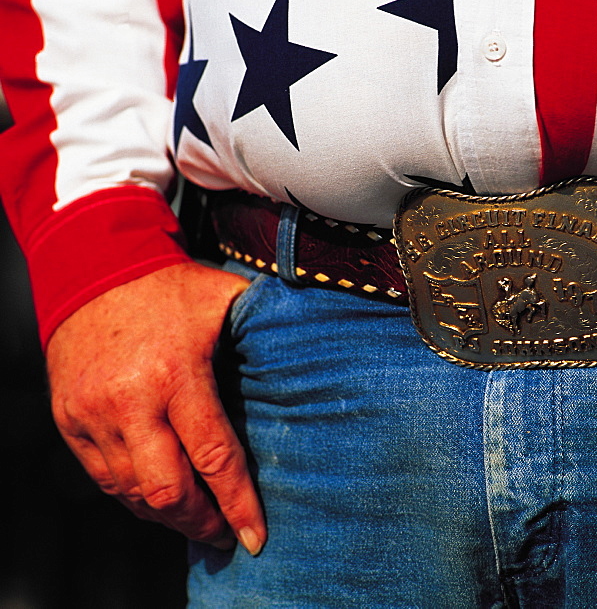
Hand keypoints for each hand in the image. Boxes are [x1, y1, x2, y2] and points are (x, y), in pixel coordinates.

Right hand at [46, 262, 265, 553]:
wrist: (93, 268)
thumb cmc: (171, 287)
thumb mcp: (225, 299)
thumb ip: (267, 327)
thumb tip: (319, 346)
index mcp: (176, 374)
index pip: (214, 456)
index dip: (237, 504)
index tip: (255, 537)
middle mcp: (130, 402)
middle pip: (168, 491)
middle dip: (201, 523)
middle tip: (226, 535)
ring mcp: (93, 414)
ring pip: (131, 493)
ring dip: (167, 515)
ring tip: (197, 521)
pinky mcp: (68, 420)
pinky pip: (103, 478)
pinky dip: (133, 496)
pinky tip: (160, 499)